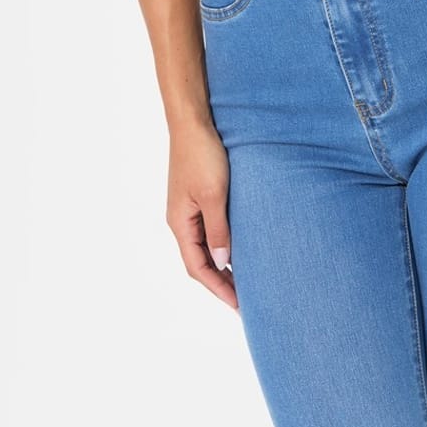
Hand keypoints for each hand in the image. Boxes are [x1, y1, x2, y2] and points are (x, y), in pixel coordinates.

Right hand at [166, 121, 237, 311]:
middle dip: (220, 282)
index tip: (238, 305)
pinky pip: (210, 229)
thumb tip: (224, 264)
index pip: (197, 268)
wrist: (194, 121)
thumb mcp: (214, 195)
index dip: (217, 289)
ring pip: (205, 245)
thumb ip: (219, 230)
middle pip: (200, 261)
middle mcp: (181, 220)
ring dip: (222, 263)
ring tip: (245, 279)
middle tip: (246, 299)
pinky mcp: (198, 195)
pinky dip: (223, 243)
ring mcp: (188, 208)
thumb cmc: (203, 155)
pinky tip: (240, 245)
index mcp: (180, 223)